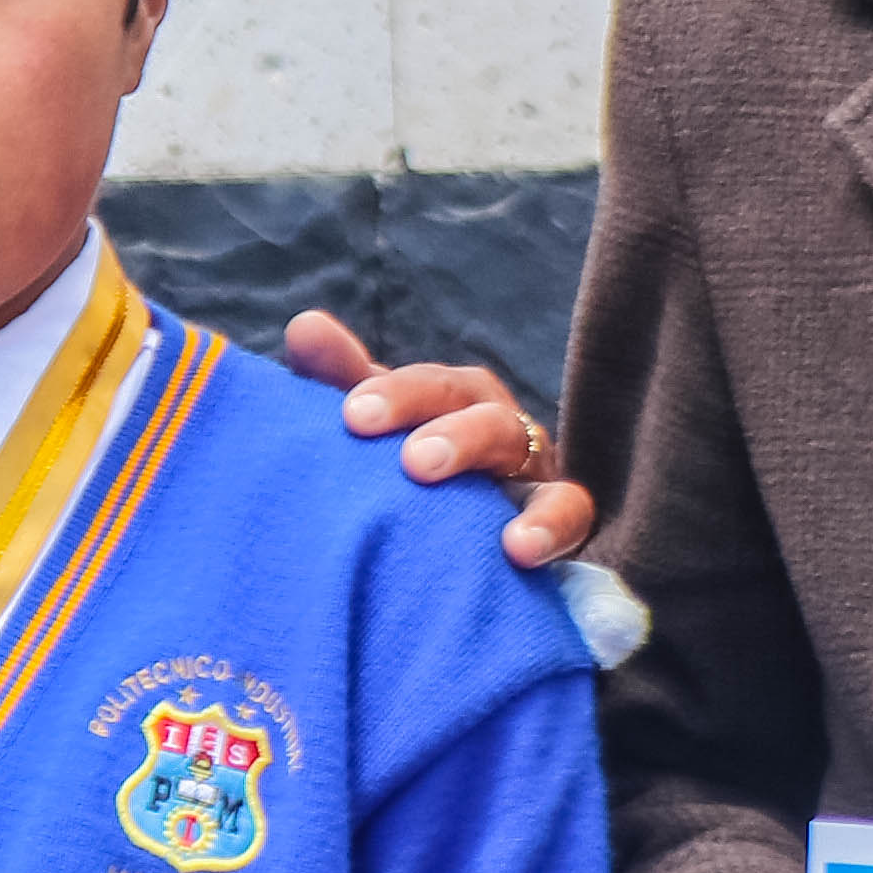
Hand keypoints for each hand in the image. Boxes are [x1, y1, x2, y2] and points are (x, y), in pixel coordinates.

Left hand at [283, 312, 589, 568]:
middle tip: (373, 433)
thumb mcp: (378, 429)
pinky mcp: (561, 514)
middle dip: (419, 406)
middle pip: (461, 396)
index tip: (351, 415)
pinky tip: (518, 547)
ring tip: (423, 468)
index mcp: (446, 398)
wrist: (474, 547)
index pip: (418, 383)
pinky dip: (548, 524)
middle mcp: (488, 417)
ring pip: (513, 437)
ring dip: (469, 443)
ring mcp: (529, 463)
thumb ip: (341, 382)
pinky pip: (568, 511)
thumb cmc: (411, 475)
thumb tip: (304, 325)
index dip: (389, 391)